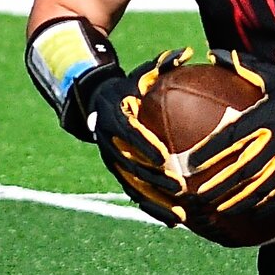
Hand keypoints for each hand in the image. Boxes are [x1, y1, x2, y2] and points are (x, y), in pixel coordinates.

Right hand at [88, 47, 194, 225]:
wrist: (89, 103)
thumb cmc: (123, 86)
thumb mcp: (137, 75)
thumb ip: (159, 66)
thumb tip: (185, 52)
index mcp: (115, 117)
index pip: (129, 133)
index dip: (144, 145)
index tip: (163, 156)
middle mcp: (109, 143)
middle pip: (130, 166)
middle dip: (154, 179)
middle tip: (179, 187)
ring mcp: (112, 161)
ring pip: (132, 187)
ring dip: (155, 203)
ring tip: (179, 217)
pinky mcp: (119, 174)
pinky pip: (136, 194)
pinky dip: (154, 208)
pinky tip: (175, 222)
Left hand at [187, 49, 274, 218]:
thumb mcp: (274, 76)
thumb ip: (243, 67)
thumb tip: (213, 54)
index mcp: (267, 115)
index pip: (232, 136)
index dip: (209, 151)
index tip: (189, 163)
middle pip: (244, 166)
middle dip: (219, 182)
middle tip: (198, 195)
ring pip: (262, 183)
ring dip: (239, 199)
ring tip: (218, 209)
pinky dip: (267, 204)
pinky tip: (251, 213)